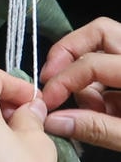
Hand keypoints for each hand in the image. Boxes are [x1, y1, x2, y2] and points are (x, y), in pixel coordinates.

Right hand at [39, 17, 120, 149]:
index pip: (92, 63)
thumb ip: (96, 128)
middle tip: (50, 79)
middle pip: (100, 32)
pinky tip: (99, 111)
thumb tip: (52, 122)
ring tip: (82, 105)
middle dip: (68, 53)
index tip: (47, 102)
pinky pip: (115, 65)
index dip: (64, 81)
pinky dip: (101, 85)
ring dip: (85, 72)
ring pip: (106, 45)